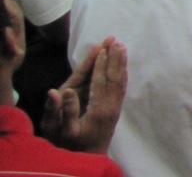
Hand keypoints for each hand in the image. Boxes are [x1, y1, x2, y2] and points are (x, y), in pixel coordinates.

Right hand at [42, 37, 126, 155]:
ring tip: (122, 46)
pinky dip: (123, 74)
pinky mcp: (116, 110)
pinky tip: (123, 66)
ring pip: (121, 81)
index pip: (99, 81)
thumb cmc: (71, 145)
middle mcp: (110, 106)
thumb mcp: (63, 132)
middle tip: (115, 40)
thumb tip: (60, 91)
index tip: (101, 48)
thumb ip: (63, 111)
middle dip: (114, 58)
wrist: (88, 158)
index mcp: (97, 109)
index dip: (100, 64)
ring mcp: (115, 108)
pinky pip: (122, 88)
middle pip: (113, 77)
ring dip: (121, 63)